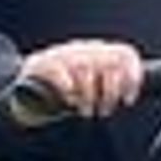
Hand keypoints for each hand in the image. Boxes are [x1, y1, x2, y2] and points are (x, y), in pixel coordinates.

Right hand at [9, 35, 145, 119]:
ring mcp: (64, 54)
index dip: (132, 77)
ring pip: (84, 69)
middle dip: (110, 91)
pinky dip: (67, 88)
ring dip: (89, 95)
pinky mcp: (43, 64)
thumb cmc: (65, 85)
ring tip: (87, 111)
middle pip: (108, 61)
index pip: (124, 54)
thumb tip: (129, 98)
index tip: (129, 100)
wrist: (28, 80)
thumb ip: (109, 86)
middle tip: (105, 109)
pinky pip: (59, 71)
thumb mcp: (92, 82)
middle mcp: (84, 49)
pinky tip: (70, 100)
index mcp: (100, 52)